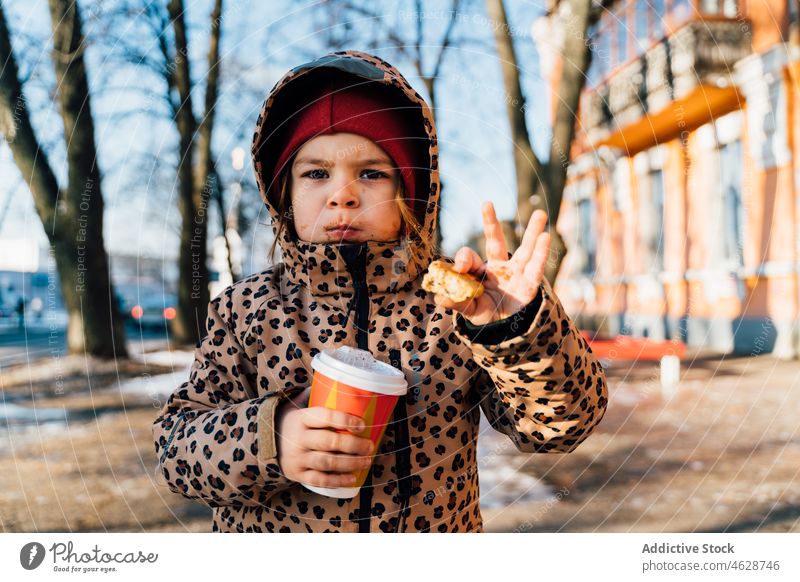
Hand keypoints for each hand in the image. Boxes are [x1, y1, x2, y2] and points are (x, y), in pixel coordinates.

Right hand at [275, 386, 374, 487]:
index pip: (325, 416)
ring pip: (327, 463)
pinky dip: (338, 481)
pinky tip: (352, 478)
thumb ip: (313, 396)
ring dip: (351, 463)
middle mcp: (298, 439)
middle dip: (354, 445)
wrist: (263, 443)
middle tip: (370, 445)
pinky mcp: (297, 474)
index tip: (362, 424)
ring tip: (367, 460)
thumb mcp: (295, 406)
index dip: (345, 420)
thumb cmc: (289, 421)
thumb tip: (336, 382)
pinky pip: (320, 480)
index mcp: (300, 418)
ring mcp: (297, 458)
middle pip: (329, 442)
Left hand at [434, 202, 550, 325]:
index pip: (470, 257)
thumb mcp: (469, 308)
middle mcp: (500, 267)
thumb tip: (438, 298)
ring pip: (525, 250)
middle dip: (491, 224)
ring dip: (533, 232)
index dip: (464, 259)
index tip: (460, 268)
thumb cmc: (486, 314)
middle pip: (496, 242)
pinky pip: (536, 268)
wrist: (506, 329)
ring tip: (540, 214)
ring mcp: (517, 274)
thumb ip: (456, 302)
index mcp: (482, 270)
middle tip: (486, 204)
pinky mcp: (530, 285)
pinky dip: (541, 254)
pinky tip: (545, 238)